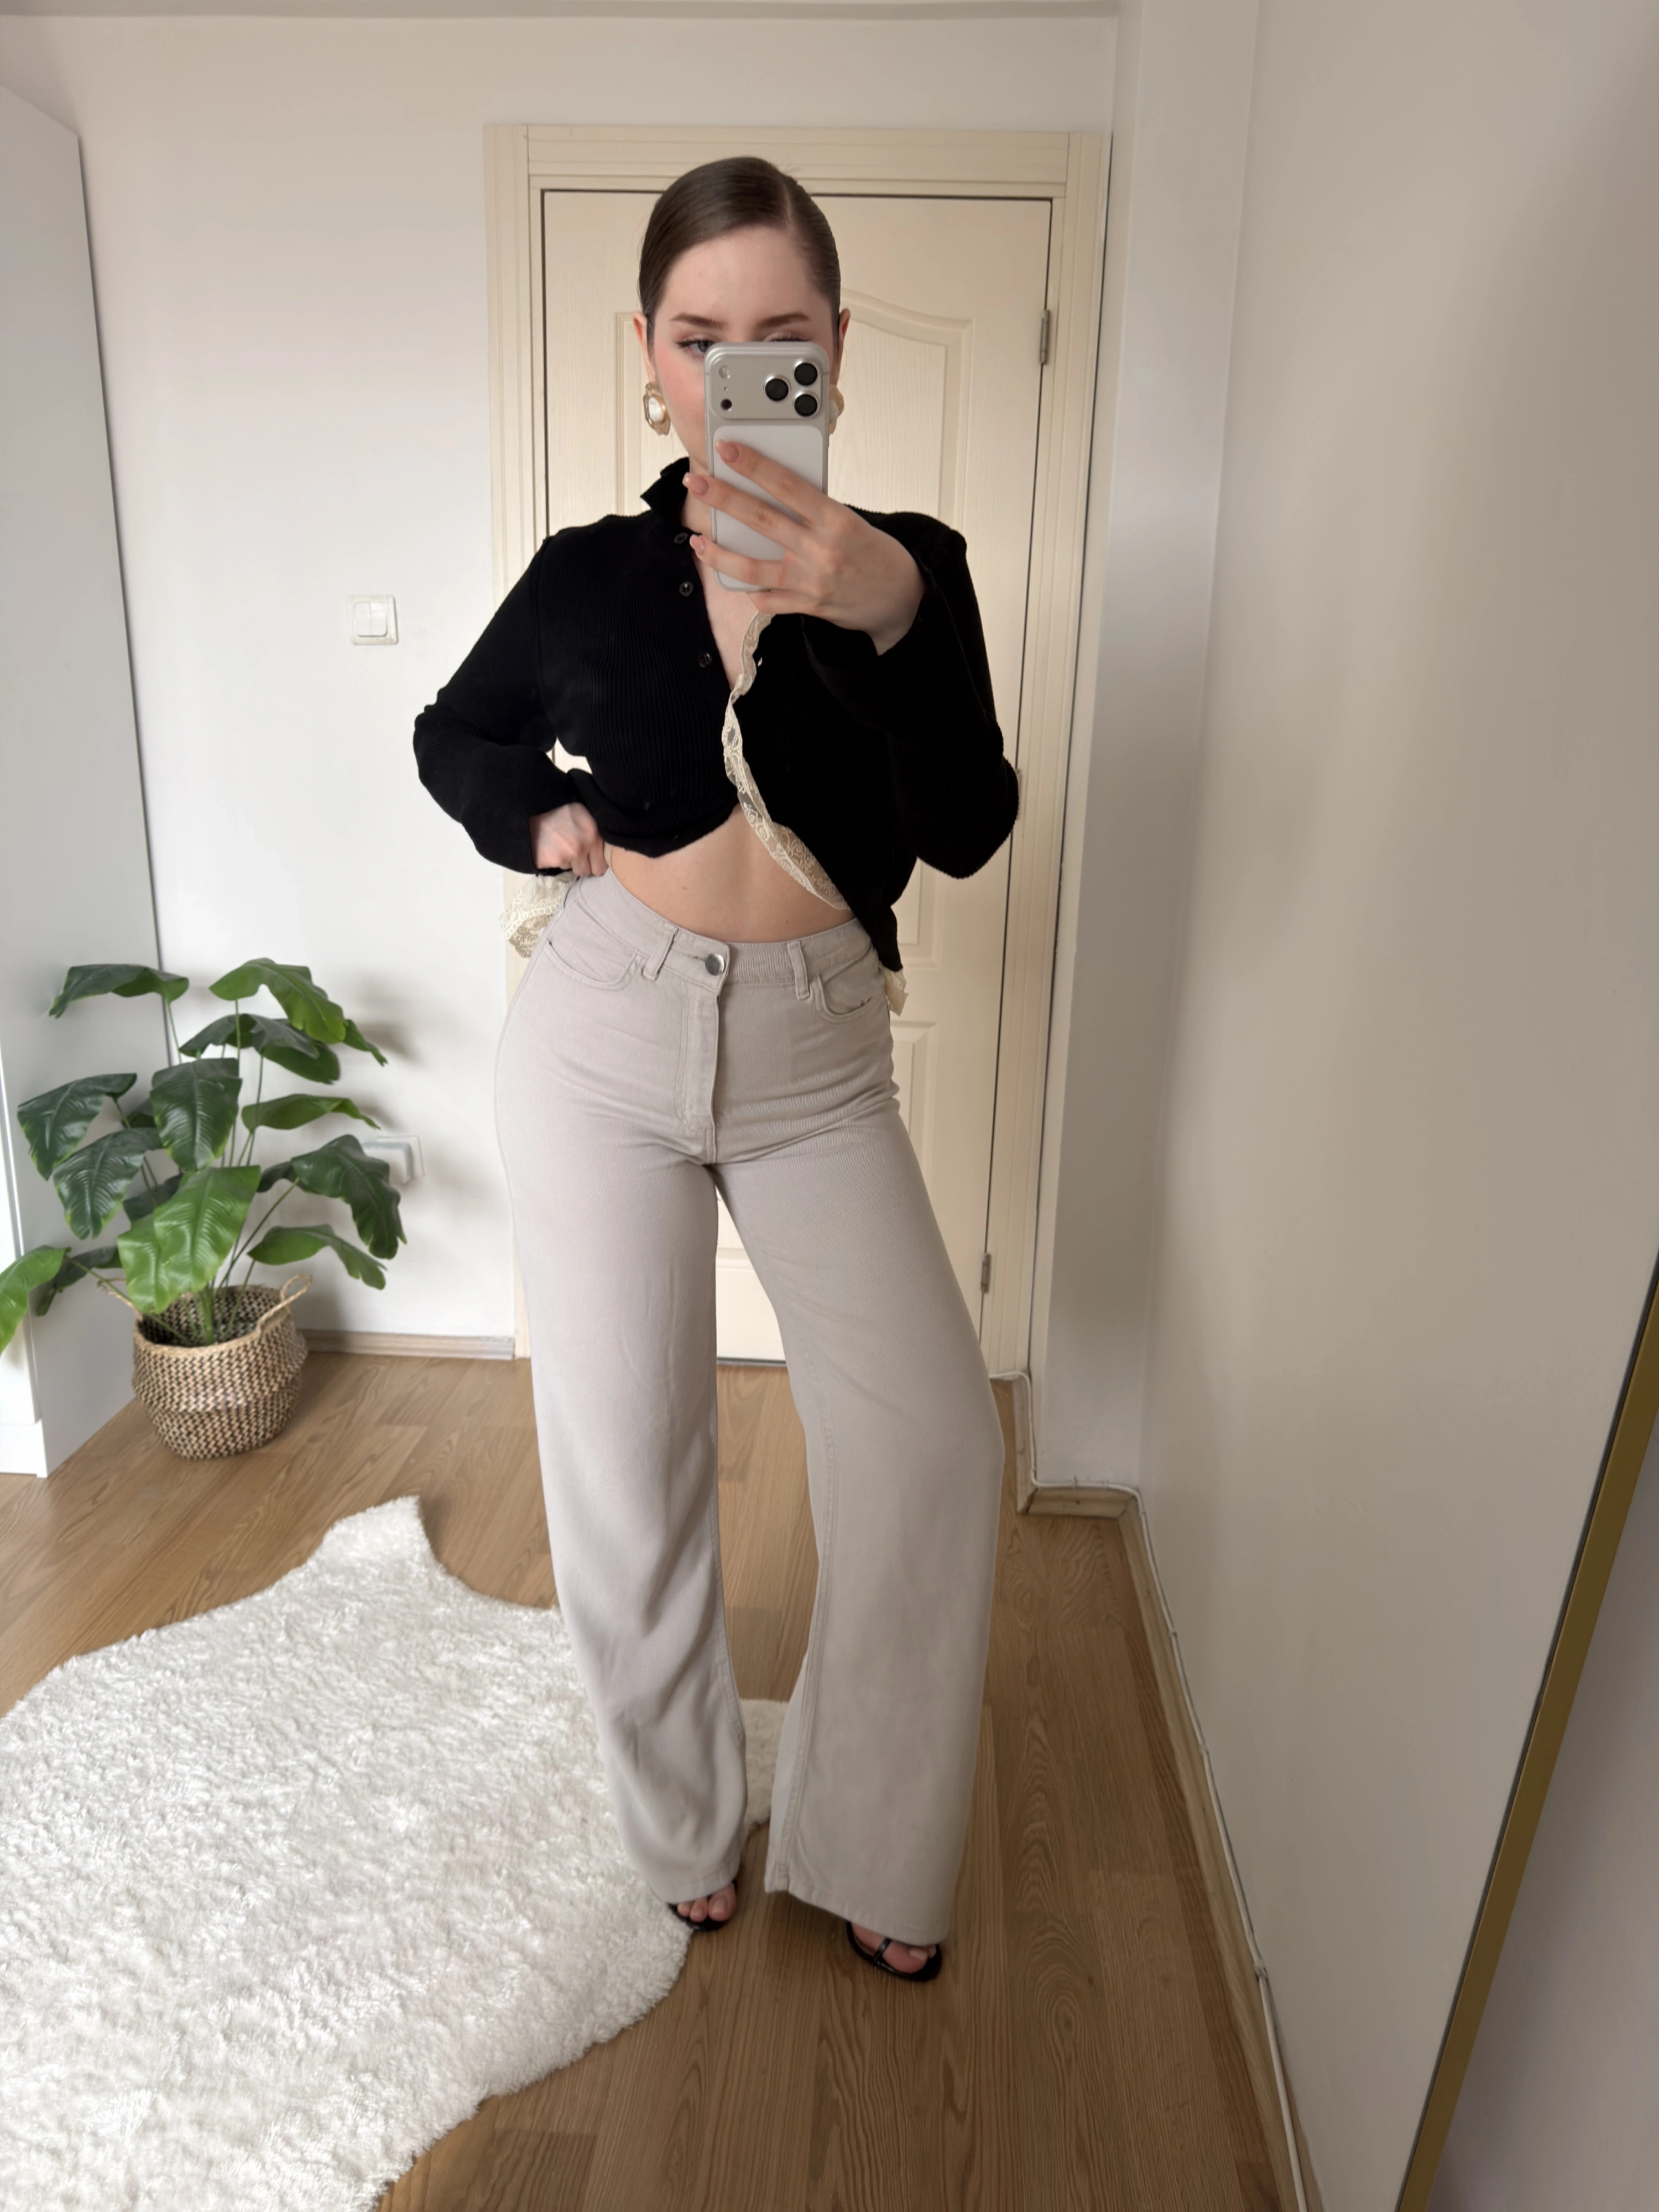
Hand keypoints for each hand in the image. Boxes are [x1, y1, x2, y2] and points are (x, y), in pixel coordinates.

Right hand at [530, 800, 606, 873]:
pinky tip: (548, 845)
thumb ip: (596, 836)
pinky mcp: (545, 861)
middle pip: (584, 872)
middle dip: (581, 865)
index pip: (600, 868)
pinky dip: (550, 859)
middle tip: (573, 852)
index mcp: (593, 838)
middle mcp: (579, 850)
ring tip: (558, 843)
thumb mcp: (588, 816)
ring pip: (568, 867)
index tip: (590, 859)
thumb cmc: (564, 807)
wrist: (536, 803)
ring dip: (565, 859)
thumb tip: (602, 853)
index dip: (595, 864)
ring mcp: (561, 857)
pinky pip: (552, 866)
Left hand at [687, 442, 924, 654]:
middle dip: (723, 498)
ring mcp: (811, 582)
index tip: (729, 448)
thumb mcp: (851, 522)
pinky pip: (768, 600)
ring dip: (720, 554)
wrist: (901, 600)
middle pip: (761, 520)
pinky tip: (737, 578)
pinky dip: (750, 590)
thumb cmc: (875, 554)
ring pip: (753, 567)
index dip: (754, 465)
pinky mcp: (807, 606)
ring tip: (698, 542)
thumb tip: (772, 494)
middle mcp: (820, 550)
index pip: (787, 485)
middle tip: (697, 483)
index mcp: (835, 520)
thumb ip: (814, 511)